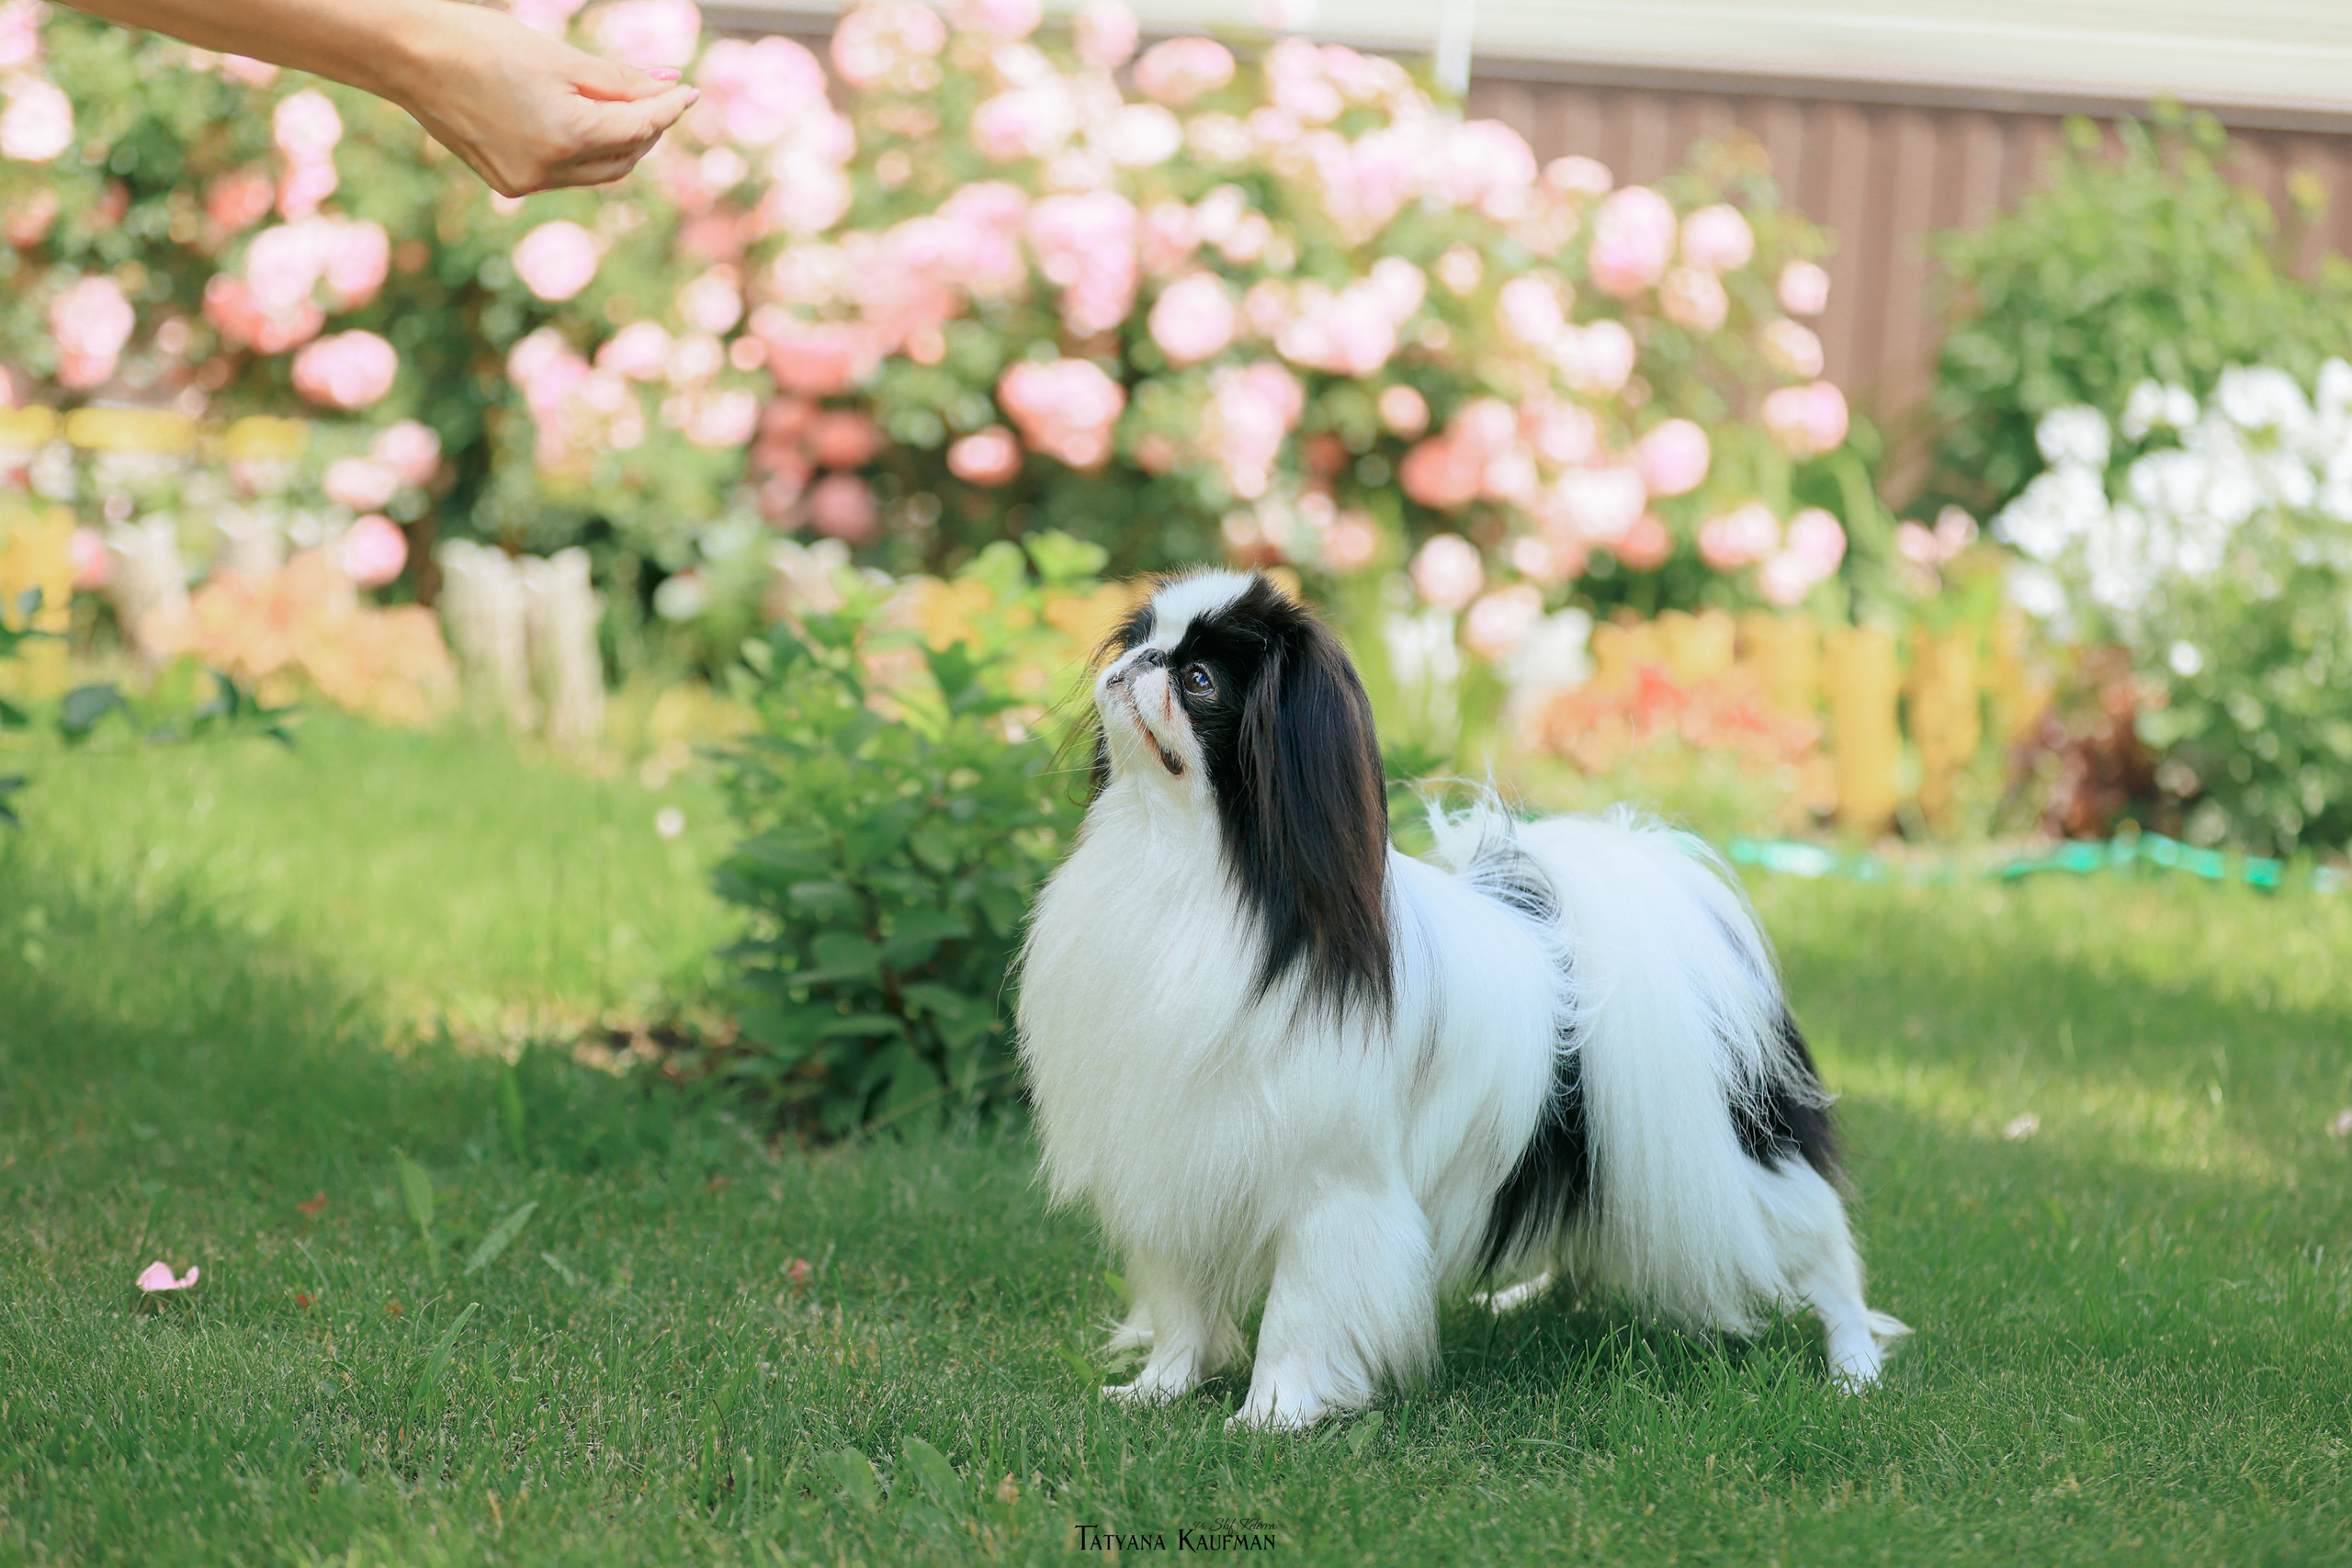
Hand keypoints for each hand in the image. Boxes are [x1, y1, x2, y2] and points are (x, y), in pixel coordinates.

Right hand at [385, 4, 697, 195]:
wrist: (406, 56)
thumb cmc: (480, 43)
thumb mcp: (560, 58)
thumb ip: (619, 81)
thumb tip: (668, 86)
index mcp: (564, 139)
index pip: (639, 130)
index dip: (668, 109)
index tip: (688, 90)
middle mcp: (547, 173)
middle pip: (623, 158)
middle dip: (645, 129)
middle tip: (657, 96)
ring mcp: (525, 183)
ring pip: (595, 170)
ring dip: (616, 142)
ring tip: (622, 106)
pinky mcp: (507, 182)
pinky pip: (563, 172)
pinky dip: (581, 150)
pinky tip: (580, 120)